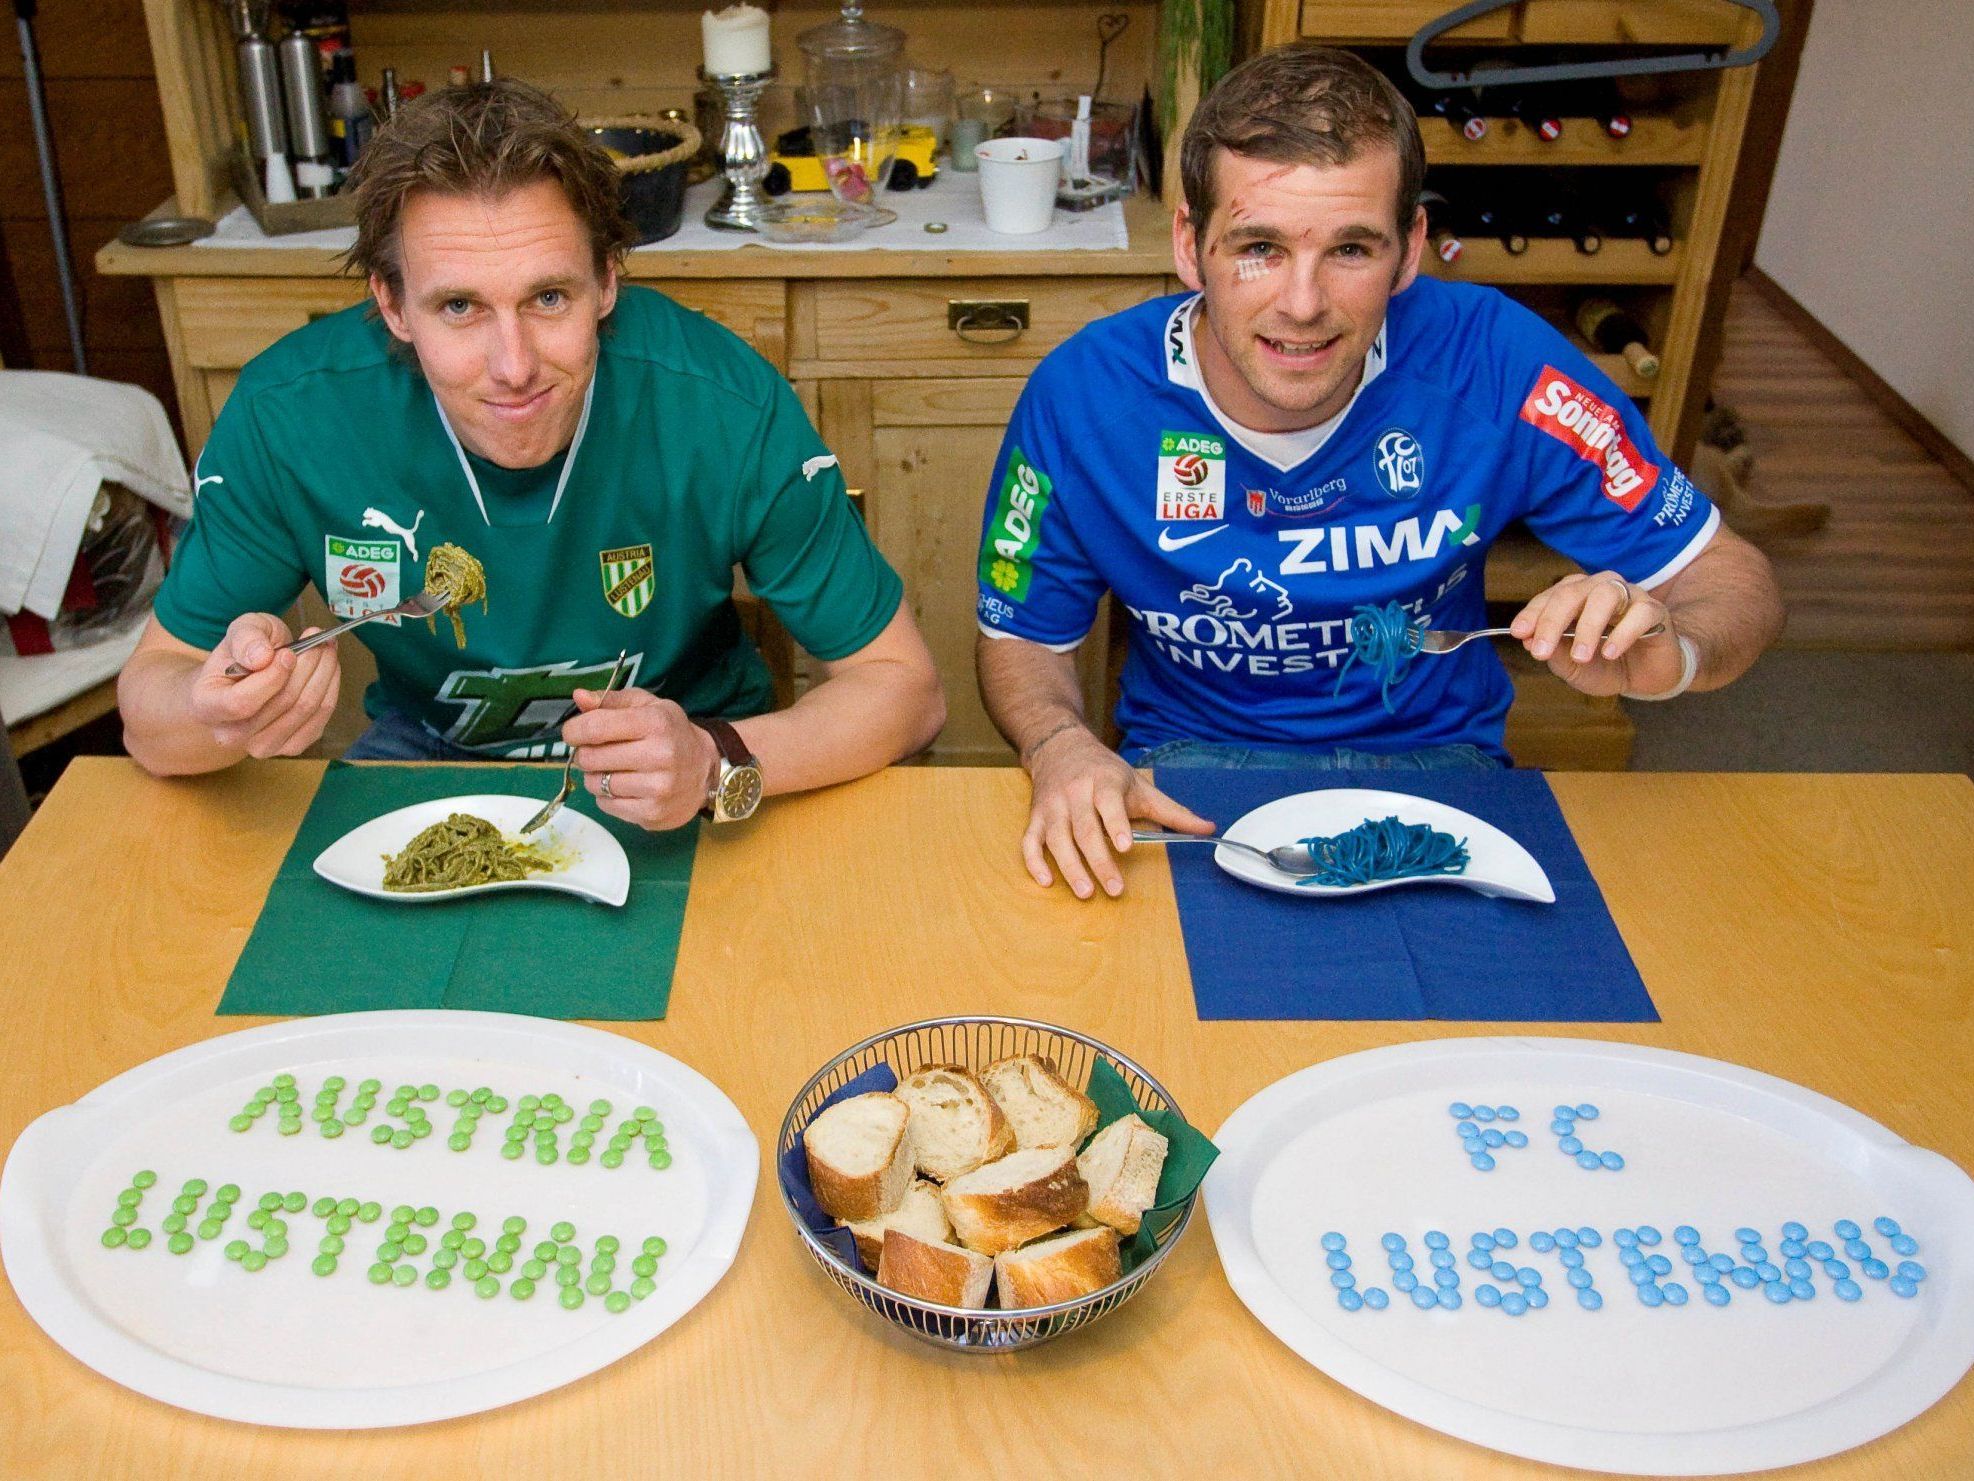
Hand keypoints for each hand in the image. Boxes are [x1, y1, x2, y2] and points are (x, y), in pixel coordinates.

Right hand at [189, 612, 341, 757]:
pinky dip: (330, 688)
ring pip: (305, 710)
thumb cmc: (241, 654)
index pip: (243, 702)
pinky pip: (320, 717)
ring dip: (324, 674)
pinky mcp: (292, 746)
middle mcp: (231, 734)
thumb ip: (246, 639)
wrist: (248, 676)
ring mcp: (262, 746)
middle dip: (308, 665)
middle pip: (282, 704)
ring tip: (326, 647)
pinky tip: (328, 668)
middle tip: (319, 639)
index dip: (272, 677)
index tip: (290, 652)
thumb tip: (262, 656)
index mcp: (207, 706)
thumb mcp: (239, 632)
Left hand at [563, 687, 719, 831]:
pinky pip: (606, 805)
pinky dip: (607, 796)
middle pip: (591, 758)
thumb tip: (579, 697)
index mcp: (655, 723)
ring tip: (613, 770)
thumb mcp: (647, 706)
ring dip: (596, 776)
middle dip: (586, 754)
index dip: (574, 731)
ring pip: (596, 784)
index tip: (574, 733)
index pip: (595, 728)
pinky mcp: (652, 813)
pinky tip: (624, 787)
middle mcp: (659, 755)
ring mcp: (657, 788)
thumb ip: (611, 700)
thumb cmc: (670, 733)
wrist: (706, 771)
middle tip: (599, 752)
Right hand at [1023, 725, 1214, 898]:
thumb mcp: (1140, 786)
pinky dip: (1034, 863)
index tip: (1125, 846)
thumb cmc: (1106, 772)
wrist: (1060, 747)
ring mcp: (1052, 807)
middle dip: (1098, 860)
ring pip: (1057, 839)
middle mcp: (1075, 794)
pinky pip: (1029, 842)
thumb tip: (1208, 829)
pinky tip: (1046, 882)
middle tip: (1114, 888)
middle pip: (1084, 829)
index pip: (1109, 804)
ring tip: (1085, 892)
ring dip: (1069, 867)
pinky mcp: (1036, 818)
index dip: (1116, 825)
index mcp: (1104, 782)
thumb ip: (1173, 812)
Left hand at [1510, 571, 1681, 697]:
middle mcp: (1600, 589)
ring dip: (1588, 626)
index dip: (1533, 614)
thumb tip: (1529, 641)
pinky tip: (1610, 653)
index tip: (1519, 633)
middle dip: (1552, 621)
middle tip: (1541, 651)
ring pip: (1605, 595)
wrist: (1644, 679)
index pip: (1550, 597)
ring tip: (1580, 656)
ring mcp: (1630, 596)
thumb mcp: (1572, 667)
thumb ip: (1554, 653)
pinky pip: (1640, 612)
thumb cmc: (1604, 666)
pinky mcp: (1655, 610)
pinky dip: (1623, 632)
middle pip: (1572, 592)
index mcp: (1576, 597)